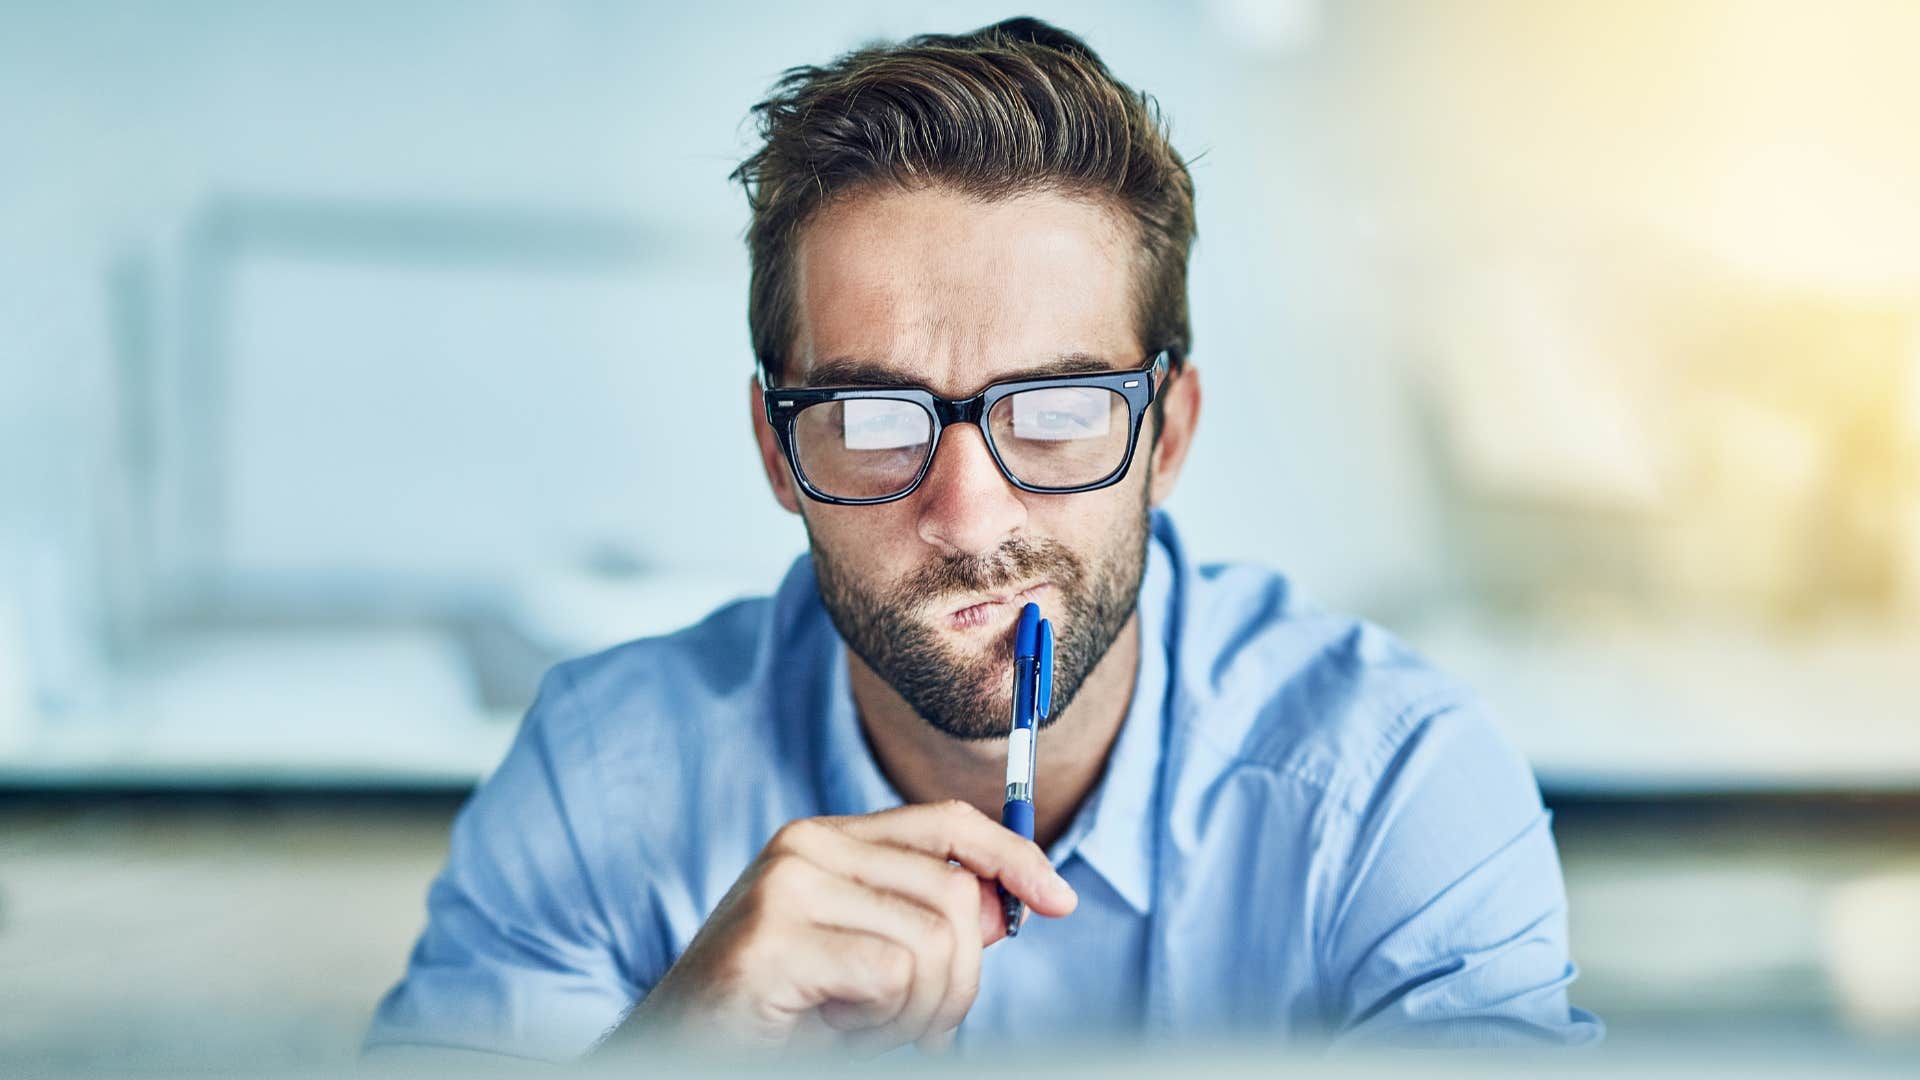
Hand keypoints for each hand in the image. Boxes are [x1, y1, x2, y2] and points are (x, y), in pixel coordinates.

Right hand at [606, 800, 1076, 1056]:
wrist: (677, 1053)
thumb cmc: (776, 1017)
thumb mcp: (867, 963)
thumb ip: (929, 925)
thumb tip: (1012, 900)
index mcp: (827, 840)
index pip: (946, 823)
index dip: (1012, 856)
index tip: (1060, 899)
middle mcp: (805, 845)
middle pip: (956, 896)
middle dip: (956, 983)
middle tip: (903, 1029)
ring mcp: (786, 886)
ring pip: (933, 942)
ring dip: (914, 1013)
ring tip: (853, 1028)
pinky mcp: (773, 938)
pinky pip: (892, 975)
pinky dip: (878, 1023)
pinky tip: (825, 1028)